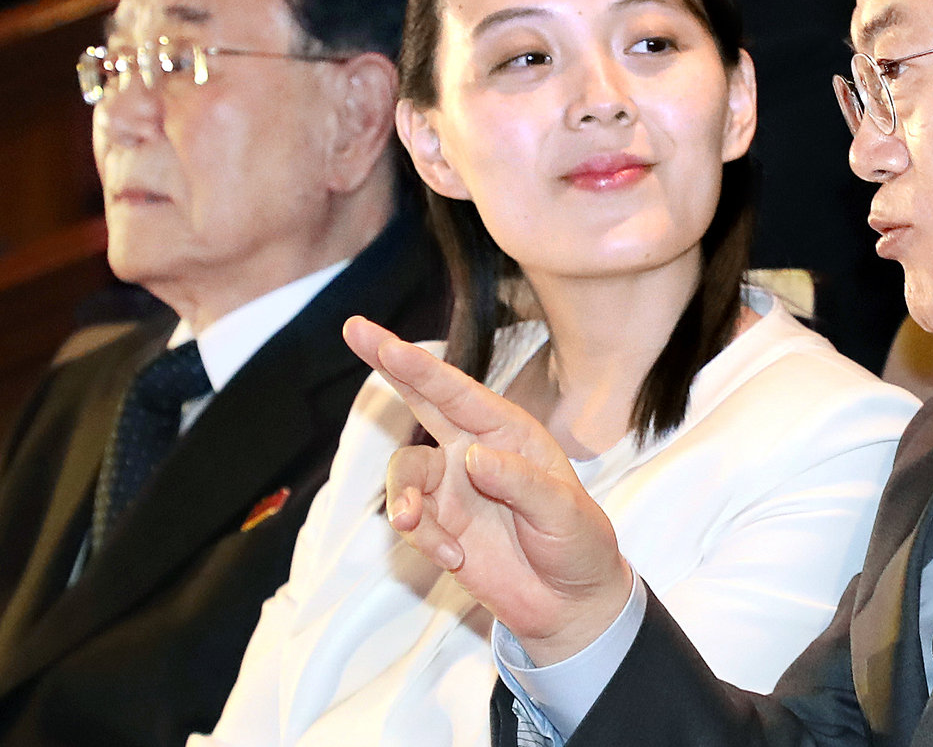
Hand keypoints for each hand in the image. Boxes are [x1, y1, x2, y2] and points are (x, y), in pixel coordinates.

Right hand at [342, 316, 634, 664]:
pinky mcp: (438, 525)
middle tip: (354, 329)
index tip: (385, 343)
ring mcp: (453, 487)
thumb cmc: (578, 544)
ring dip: (401, 497)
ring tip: (409, 523)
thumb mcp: (564, 512)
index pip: (459, 392)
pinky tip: (455, 560)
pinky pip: (410, 522)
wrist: (569, 603)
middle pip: (422, 399)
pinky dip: (424, 540)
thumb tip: (470, 456)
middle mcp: (474, 449)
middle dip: (389, 366)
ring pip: (404, 472)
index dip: (420, 366)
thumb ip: (520, 482)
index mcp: (509, 432)